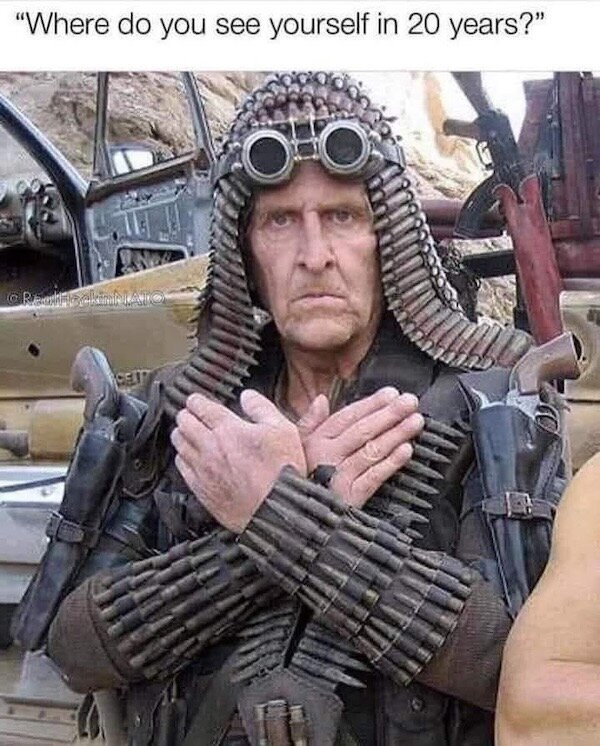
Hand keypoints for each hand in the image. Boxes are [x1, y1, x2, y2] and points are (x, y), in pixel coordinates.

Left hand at [171, 390, 305, 532]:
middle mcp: (210, 447)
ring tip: (184, 431)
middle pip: (184, 423)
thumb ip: (261, 407)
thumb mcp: (282, 429)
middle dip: (185, 414)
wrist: (277, 510)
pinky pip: (181, 467)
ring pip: (179, 444)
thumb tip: (246, 395)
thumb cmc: (282, 470)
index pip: (201, 407)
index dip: (195, 400)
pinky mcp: (201, 489)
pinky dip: (181, 457)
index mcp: (229, 429)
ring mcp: (203, 469)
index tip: (195, 399)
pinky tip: (187, 456)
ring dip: (180, 434)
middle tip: (189, 413)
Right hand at [297, 387, 423, 508]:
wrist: (298, 521)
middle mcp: (326, 456)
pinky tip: (406, 450)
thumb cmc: (300, 480)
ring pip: (371, 451)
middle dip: (389, 414)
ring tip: (415, 421)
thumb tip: (320, 399)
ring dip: (396, 434)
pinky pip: (373, 477)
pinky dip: (391, 463)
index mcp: (315, 441)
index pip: (347, 416)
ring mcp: (338, 477)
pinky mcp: (349, 498)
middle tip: (410, 402)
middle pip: (362, 430)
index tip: (391, 393)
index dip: (371, 403)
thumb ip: (309, 423)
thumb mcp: (296, 449)